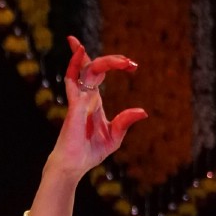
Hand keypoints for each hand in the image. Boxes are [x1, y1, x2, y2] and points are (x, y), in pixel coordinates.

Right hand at [50, 36, 145, 180]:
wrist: (74, 165)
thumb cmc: (90, 152)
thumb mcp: (114, 136)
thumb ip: (125, 122)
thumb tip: (143, 112)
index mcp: (94, 100)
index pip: (101, 72)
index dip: (116, 64)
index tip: (133, 66)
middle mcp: (85, 95)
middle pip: (95, 67)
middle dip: (113, 61)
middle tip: (130, 63)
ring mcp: (79, 98)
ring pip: (85, 69)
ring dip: (101, 60)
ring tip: (120, 60)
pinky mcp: (74, 105)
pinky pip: (72, 79)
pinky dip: (75, 63)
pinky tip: (80, 50)